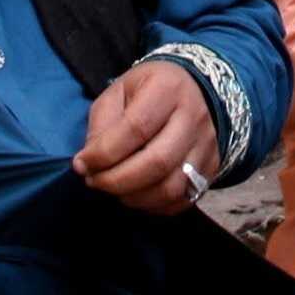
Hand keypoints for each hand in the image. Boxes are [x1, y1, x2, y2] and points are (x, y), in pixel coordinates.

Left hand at [74, 60, 217, 213]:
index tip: (81, 164)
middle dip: (116, 181)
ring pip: (171, 187)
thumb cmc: (149, 91)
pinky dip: (155, 206)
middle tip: (94, 181)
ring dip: (134, 197)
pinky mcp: (212, 167)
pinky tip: (137, 195)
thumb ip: (102, 125)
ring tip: (114, 189)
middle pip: (156, 162)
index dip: (104, 153)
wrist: (196, 89)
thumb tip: (89, 163)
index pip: (136, 128)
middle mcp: (193, 117)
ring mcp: (207, 145)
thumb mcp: (119, 91)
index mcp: (167, 89)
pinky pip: (183, 199)